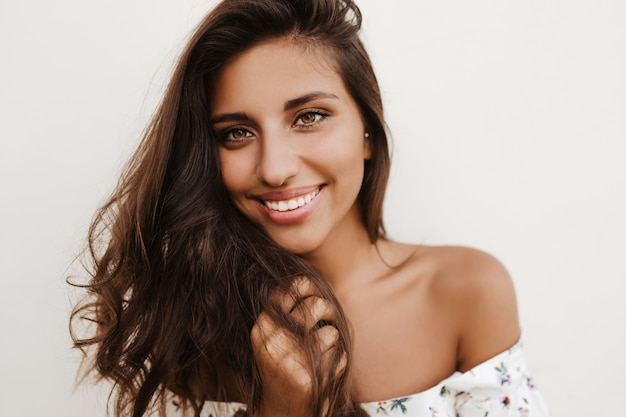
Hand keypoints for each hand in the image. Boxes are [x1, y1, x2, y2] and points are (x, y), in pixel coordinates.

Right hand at [250, 278, 344, 416]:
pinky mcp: (309, 377)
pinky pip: (338, 355)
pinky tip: (323, 370)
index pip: (288, 290)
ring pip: (330, 331)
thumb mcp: (275, 336)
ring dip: (331, 340)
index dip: (307, 285)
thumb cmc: (283, 367)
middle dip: (328, 309)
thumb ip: (288, 311)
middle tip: (327, 316)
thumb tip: (310, 282)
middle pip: (316, 305)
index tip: (313, 291)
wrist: (281, 411)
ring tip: (321, 351)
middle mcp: (274, 340)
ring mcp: (292, 358)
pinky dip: (337, 361)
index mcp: (264, 326)